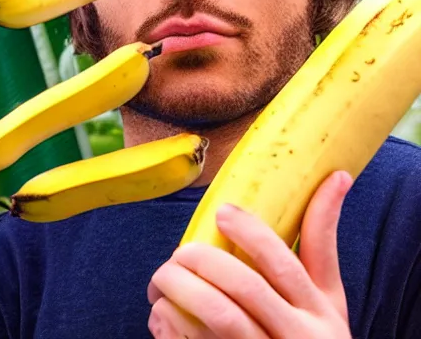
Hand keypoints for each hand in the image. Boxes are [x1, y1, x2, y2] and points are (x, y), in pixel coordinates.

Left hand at [147, 170, 353, 337]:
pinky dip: (172, 328)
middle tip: (181, 252)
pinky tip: (161, 315)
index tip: (222, 211)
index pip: (284, 265)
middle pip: (247, 288)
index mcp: (320, 311)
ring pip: (221, 318)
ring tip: (162, 280)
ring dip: (182, 292)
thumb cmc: (315, 336)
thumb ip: (322, 244)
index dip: (251, 234)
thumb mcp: (330, 297)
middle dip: (206, 261)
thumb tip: (338, 176)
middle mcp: (299, 337)